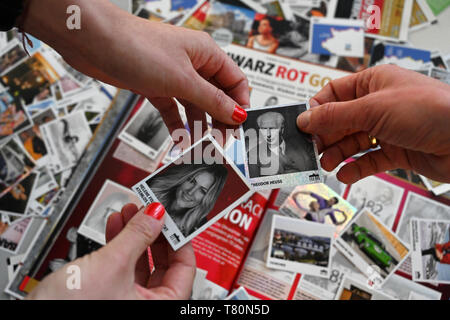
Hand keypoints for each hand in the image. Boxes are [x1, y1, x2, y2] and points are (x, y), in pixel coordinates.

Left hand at [22, 0, 248, 136]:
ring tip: (200, 145)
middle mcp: (193, 64)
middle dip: (220, 119)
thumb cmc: (137, 47)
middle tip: (220, 141)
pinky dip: (177, 125)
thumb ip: (212, 100)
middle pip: (217, 96)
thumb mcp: (183, 80)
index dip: (240, 104)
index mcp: (207, 54)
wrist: (94, 42)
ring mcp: (173, 76)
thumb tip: (238, 114)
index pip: (235, 81)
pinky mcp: (156, 86)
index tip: (239, 126)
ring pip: (195, 105)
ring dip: (199, 126)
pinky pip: (173, 109)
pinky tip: (180, 139)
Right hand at [27, 203, 195, 298]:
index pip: (185, 265)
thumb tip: (157, 214)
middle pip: (163, 261)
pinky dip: (120, 243)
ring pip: (141, 260)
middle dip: (154, 230)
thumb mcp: (112, 265)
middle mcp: (148, 304)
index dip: (179, 237)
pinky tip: (116, 224)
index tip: (173, 215)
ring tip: (130, 211)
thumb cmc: (71, 311)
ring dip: (135, 232)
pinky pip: (123, 265)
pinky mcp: (110, 293)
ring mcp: (128, 299)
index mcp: (161, 305)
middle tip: (151, 209)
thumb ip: (138, 236)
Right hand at [297, 65, 449, 183]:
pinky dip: (355, 168)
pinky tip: (345, 174)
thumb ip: (335, 116)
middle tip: (311, 150)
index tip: (303, 126)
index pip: (334, 93)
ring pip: (353, 142)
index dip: (317, 110)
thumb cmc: (430, 110)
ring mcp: (388, 129)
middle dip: (325, 136)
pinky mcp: (397, 151)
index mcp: (373, 83)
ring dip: (337, 154)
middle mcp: (379, 105)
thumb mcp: (372, 109)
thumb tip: (305, 118)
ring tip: (326, 163)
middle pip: (340, 121)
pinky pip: (369, 160)